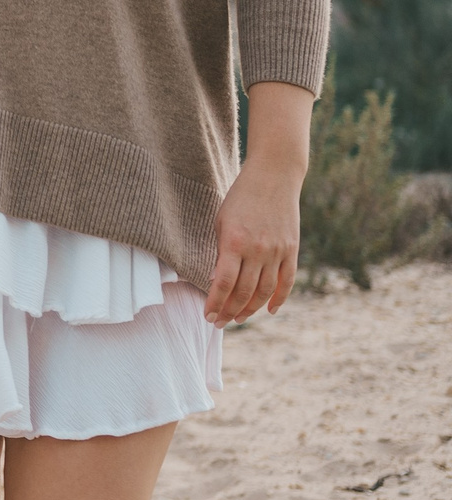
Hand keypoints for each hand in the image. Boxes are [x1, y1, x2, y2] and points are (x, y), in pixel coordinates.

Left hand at [205, 81, 309, 325]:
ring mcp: (278, 250)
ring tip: (238, 318)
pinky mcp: (292, 249)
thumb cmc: (240, 197)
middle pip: (244, 291)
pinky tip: (270, 310)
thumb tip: (217, 281)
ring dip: (251, 309)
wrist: (274, 176)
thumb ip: (221, 252)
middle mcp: (258, 249)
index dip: (215, 302)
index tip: (208, 315)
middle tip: (219, 323)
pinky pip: (287, 280)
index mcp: (235, 241)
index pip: (224, 283)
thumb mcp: (221, 221)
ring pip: (265, 291)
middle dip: (230, 311)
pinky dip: (279, 298)